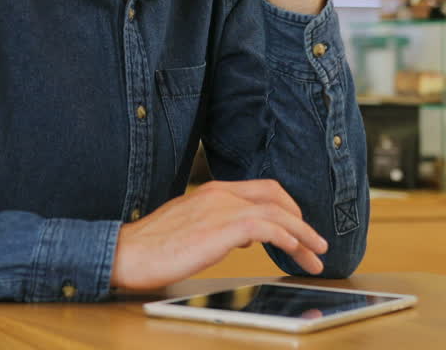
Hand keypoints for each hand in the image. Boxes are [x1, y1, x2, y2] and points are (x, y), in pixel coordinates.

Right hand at [109, 180, 327, 290]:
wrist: (128, 252)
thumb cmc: (154, 245)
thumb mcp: (192, 227)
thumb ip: (219, 225)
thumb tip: (245, 237)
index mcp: (213, 190)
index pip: (263, 189)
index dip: (287, 207)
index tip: (299, 228)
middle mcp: (220, 193)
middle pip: (276, 196)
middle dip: (302, 220)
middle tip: (316, 243)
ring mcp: (220, 209)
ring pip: (277, 213)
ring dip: (302, 235)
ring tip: (315, 255)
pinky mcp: (220, 229)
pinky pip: (266, 228)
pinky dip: (286, 238)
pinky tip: (294, 251)